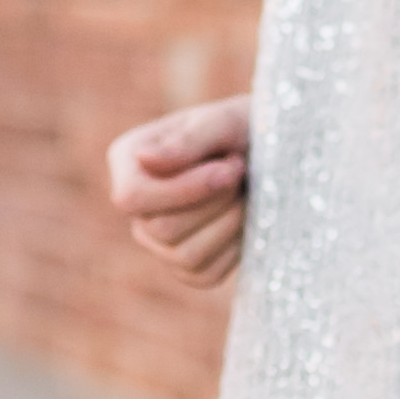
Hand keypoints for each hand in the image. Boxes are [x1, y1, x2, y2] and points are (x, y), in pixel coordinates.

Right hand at [107, 93, 249, 291]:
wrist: (270, 153)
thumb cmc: (243, 129)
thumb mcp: (222, 123)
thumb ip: (186, 142)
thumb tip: (143, 159)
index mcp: (129, 161)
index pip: (132, 196)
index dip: (184, 190)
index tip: (230, 168)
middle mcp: (136, 206)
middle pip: (162, 229)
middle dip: (215, 202)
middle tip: (242, 170)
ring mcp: (157, 241)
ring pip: (185, 256)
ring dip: (229, 224)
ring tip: (245, 193)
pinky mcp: (185, 267)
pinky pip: (205, 275)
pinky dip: (235, 249)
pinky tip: (246, 218)